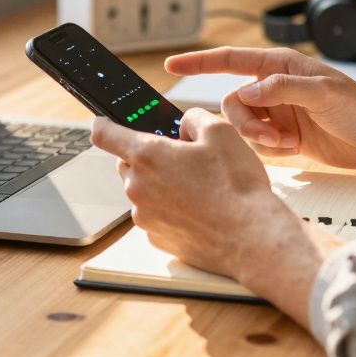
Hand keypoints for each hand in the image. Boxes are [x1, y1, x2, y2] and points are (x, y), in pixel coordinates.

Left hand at [90, 109, 299, 278]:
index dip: (103, 123)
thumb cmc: (236, 185)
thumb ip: (193, 118)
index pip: (104, 133)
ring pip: (143, 191)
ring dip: (161, 184)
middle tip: (182, 158)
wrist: (251, 236)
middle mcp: (138, 187)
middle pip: (127, 163)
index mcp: (148, 155)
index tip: (104, 122)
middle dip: (148, 157)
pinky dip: (170, 209)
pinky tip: (198, 209)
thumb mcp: (220, 131)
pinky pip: (155, 215)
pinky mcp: (157, 238)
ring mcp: (145, 216)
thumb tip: (183, 126)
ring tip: (199, 187)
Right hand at [165, 47, 355, 169]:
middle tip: (271, 136)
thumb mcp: (324, 92)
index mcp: (280, 66)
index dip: (199, 62)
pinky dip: (268, 149)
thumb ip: (283, 89)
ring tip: (287, 143)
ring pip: (242, 126)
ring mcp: (279, 113)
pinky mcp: (286, 137)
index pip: (230, 60)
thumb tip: (247, 91)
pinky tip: (293, 148)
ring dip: (257, 138)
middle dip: (244, 122)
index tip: (172, 64)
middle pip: (232, 102)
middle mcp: (276, 88)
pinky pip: (258, 144)